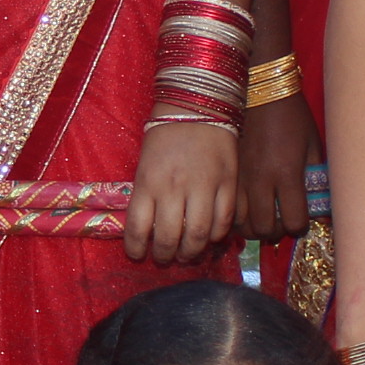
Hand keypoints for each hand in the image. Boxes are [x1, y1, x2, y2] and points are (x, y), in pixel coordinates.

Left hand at [125, 121, 239, 265]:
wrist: (197, 107)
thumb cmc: (164, 136)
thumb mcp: (144, 164)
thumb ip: (146, 196)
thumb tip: (148, 229)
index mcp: (148, 182)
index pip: (138, 228)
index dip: (136, 248)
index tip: (137, 254)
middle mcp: (174, 188)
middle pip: (169, 237)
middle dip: (165, 255)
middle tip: (165, 258)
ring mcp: (203, 186)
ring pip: (199, 234)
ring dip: (192, 252)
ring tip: (188, 255)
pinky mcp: (228, 183)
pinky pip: (225, 220)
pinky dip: (218, 235)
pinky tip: (211, 238)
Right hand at [237, 96, 316, 245]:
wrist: (260, 90)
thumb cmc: (293, 115)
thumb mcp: (313, 144)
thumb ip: (315, 176)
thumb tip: (316, 204)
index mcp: (287, 172)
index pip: (294, 221)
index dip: (301, 226)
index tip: (303, 218)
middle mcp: (261, 179)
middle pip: (266, 228)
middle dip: (277, 230)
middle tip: (283, 220)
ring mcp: (240, 177)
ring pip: (243, 223)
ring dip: (256, 226)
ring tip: (264, 216)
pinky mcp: (228, 172)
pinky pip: (229, 207)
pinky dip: (239, 215)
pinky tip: (248, 207)